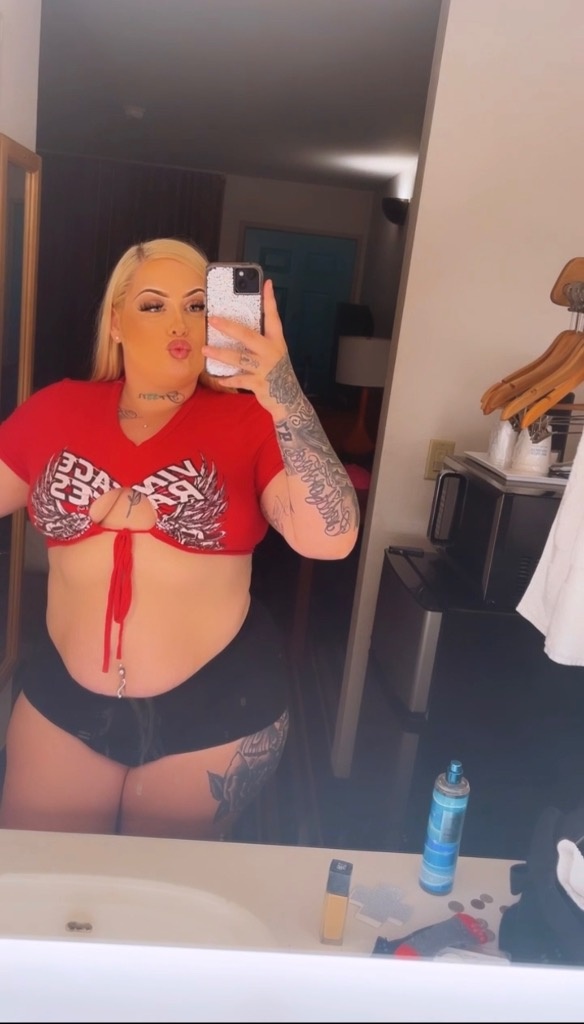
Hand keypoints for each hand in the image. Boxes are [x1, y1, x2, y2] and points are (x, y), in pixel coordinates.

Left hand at [202, 279, 299, 412]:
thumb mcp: (273, 353)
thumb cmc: (277, 373)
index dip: (270, 300)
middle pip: (247, 335)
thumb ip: (259, 341)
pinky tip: (219, 378)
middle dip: (228, 327)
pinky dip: (228, 380)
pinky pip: (239, 380)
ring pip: (238, 358)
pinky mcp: (259, 383)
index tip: (267, 284)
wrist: (289, 399)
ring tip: (205, 350)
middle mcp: (271, 352)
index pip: (273, 317)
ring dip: (220, 354)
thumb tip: (237, 329)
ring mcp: (265, 368)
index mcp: (276, 341)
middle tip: (213, 319)